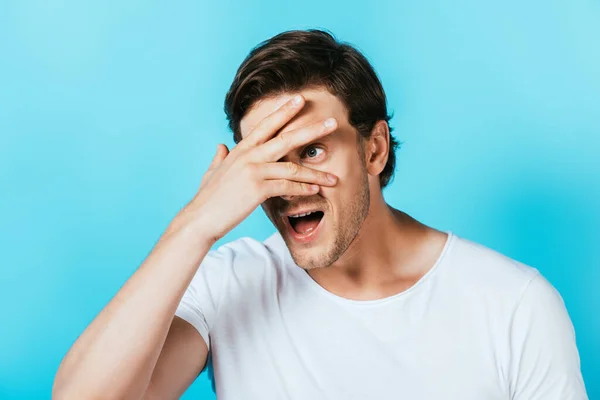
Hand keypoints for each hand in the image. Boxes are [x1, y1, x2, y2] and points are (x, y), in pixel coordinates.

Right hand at [174, 94, 338, 242]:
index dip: (284, 111)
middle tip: (333, 122)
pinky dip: (303, 189)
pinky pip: (287, 186)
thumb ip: (219, 157)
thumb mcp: (212, 172)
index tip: (300, 100)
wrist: (200, 218)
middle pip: (286, 138)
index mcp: (240, 150)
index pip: (266, 125)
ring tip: (334, 177)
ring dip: (316, 173)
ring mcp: (253, 171)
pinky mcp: (257, 189)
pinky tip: (316, 191)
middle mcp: (248, 156)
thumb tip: (221, 146)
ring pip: (292, 167)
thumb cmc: (207, 198)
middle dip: (311, 129)